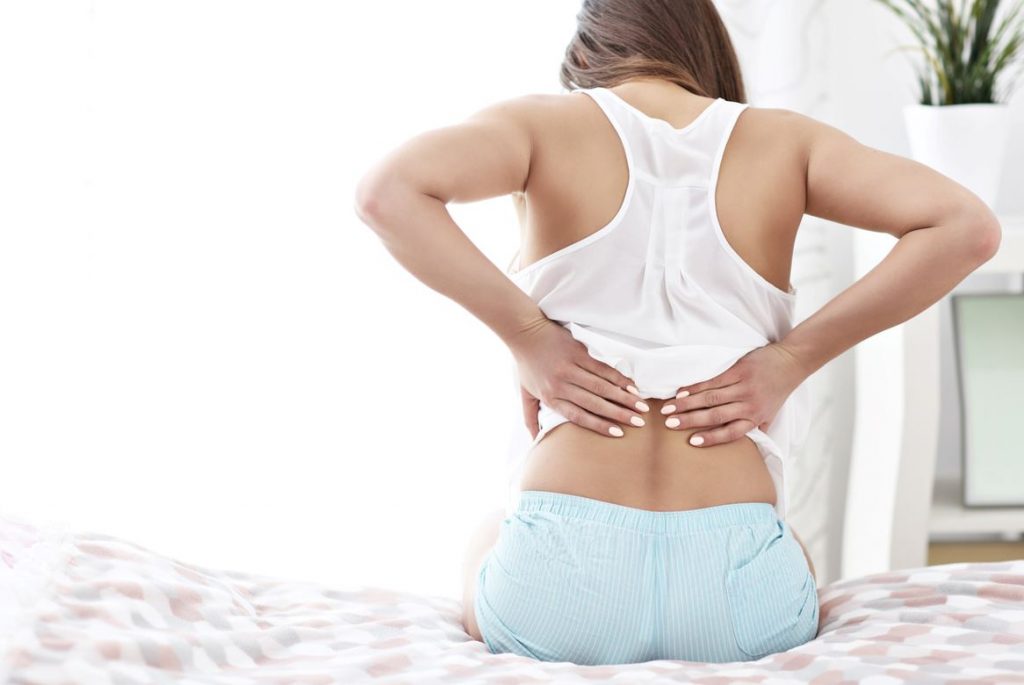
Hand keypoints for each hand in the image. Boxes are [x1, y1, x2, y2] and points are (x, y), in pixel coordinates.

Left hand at [508, 316, 649, 438]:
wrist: (525, 333)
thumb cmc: (526, 366)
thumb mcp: (525, 395)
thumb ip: (530, 418)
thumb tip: (534, 440)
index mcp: (550, 397)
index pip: (578, 416)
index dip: (599, 425)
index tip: (618, 433)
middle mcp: (561, 384)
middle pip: (594, 403)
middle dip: (619, 414)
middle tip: (638, 423)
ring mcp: (571, 368)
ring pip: (602, 387)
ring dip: (624, 397)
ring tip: (641, 406)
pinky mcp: (578, 353)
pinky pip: (602, 368)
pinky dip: (618, 378)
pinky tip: (631, 386)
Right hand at [662, 342, 807, 446]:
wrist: (790, 363)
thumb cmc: (778, 390)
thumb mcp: (771, 414)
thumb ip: (757, 427)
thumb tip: (748, 448)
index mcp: (755, 419)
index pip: (731, 432)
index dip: (711, 438)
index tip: (692, 442)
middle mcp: (749, 405)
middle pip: (715, 415)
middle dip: (690, 420)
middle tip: (670, 424)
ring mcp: (743, 387)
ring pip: (710, 398)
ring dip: (686, 404)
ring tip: (668, 409)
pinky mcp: (738, 371)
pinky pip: (713, 381)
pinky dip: (695, 387)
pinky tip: (681, 392)